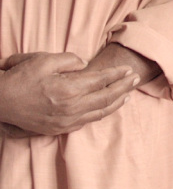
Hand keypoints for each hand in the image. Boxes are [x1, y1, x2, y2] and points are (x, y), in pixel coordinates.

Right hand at [0, 52, 137, 136]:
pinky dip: (100, 113)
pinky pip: (86, 121)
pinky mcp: (59, 129)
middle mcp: (69, 108)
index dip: (117, 75)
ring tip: (127, 94)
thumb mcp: (44, 60)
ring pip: (99, 113)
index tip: (128, 70)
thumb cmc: (21, 78)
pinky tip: (107, 107)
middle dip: (123, 88)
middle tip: (135, 79)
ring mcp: (65, 121)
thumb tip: (86, 64)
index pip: (101, 81)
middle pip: (106, 98)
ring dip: (116, 103)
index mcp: (68, 89)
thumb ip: (70, 60)